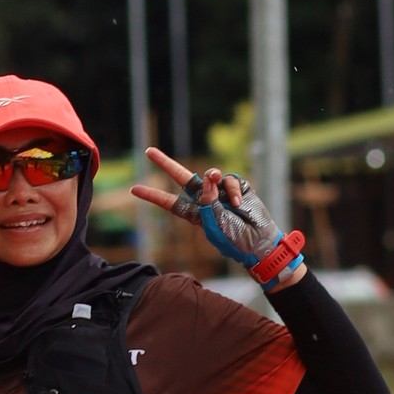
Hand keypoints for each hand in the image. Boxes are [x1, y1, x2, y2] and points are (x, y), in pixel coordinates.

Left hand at [130, 144, 306, 287]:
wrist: (259, 241)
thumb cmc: (234, 239)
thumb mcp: (215, 224)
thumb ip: (208, 201)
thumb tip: (207, 177)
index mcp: (195, 214)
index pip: (170, 202)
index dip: (153, 195)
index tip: (134, 189)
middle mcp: (206, 200)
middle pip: (182, 178)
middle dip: (166, 164)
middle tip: (148, 151)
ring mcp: (221, 192)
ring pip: (211, 175)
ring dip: (214, 179)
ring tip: (225, 194)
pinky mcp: (238, 187)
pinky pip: (230, 179)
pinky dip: (234, 190)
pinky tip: (239, 203)